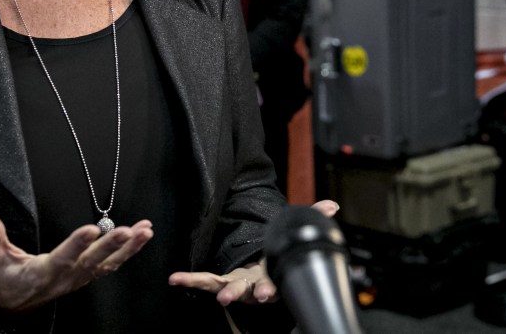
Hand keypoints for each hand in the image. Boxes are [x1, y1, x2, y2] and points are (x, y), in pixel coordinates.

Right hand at [0, 208, 153, 311]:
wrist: (14, 303)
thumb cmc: (4, 278)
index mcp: (43, 271)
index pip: (63, 257)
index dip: (77, 244)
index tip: (90, 228)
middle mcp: (66, 276)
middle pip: (92, 260)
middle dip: (112, 245)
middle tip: (129, 230)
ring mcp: (80, 277)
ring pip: (108, 263)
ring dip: (128, 248)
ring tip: (145, 230)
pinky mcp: (87, 275)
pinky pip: (112, 265)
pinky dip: (128, 251)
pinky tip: (142, 236)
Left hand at [166, 200, 339, 306]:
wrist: (269, 274)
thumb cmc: (282, 257)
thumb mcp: (297, 239)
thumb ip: (314, 218)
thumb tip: (330, 206)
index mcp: (273, 276)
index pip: (272, 285)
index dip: (269, 289)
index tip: (266, 295)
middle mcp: (253, 286)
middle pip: (245, 291)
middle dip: (237, 294)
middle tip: (227, 298)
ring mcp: (236, 286)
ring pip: (222, 288)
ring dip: (209, 288)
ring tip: (188, 282)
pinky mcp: (220, 282)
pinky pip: (204, 281)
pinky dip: (189, 280)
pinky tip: (175, 278)